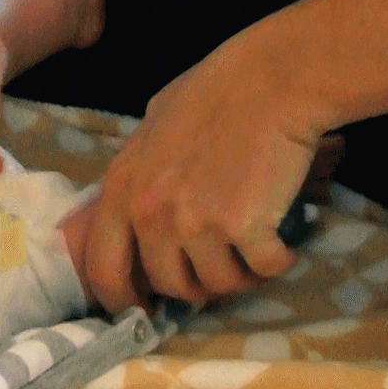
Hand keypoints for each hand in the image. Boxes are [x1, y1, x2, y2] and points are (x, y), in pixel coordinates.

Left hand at [82, 46, 333, 312]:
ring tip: (256, 247)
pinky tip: (284, 242)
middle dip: (196, 286)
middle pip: (167, 283)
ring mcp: (195, 223)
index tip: (143, 308)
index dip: (122, 298)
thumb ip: (141, 169)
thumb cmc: (218, 89)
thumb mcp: (155, 124)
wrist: (273, 80)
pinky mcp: (242, 228)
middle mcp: (151, 212)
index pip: (103, 266)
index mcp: (122, 187)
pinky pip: (262, 270)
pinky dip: (277, 262)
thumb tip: (138, 194)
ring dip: (240, 275)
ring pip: (217, 284)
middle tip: (221, 269)